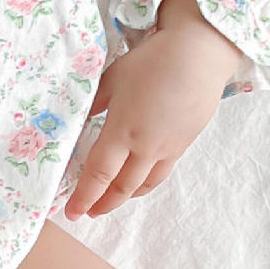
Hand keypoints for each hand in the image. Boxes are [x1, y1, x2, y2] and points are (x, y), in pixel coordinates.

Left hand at [63, 16, 238, 217]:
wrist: (198, 56)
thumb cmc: (151, 62)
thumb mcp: (112, 79)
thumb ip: (94, 103)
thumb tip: (81, 120)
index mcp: (122, 130)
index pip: (98, 173)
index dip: (84, 196)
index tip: (71, 211)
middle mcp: (145, 146)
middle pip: (122, 186)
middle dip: (103, 203)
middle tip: (89, 212)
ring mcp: (167, 147)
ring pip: (144, 184)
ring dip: (125, 198)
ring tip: (111, 202)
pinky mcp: (183, 143)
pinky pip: (162, 172)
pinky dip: (146, 183)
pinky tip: (140, 181)